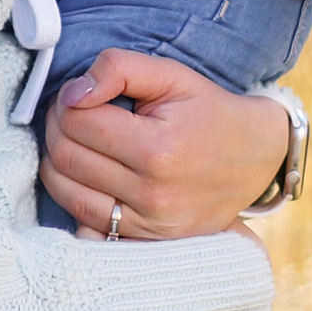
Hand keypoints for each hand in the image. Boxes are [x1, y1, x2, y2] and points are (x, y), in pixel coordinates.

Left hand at [41, 48, 289, 238]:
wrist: (255, 159)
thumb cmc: (208, 112)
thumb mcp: (172, 76)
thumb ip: (119, 69)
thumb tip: (73, 92)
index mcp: (158, 149)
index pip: (77, 122)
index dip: (65, 101)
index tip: (75, 94)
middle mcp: (152, 194)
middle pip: (66, 158)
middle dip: (55, 128)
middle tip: (69, 113)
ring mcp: (149, 224)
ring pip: (67, 193)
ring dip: (56, 161)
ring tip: (74, 140)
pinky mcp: (147, 241)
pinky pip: (86, 224)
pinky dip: (74, 198)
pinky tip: (84, 176)